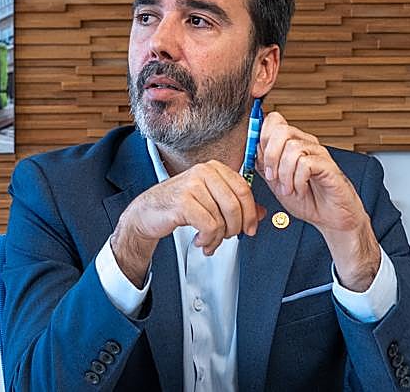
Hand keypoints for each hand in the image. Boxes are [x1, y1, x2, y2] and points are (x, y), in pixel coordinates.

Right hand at [111, 160, 267, 285]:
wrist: (147, 212)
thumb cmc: (179, 205)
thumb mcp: (210, 202)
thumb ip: (236, 205)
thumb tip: (262, 213)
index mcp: (214, 168)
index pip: (244, 190)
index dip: (251, 213)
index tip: (250, 228)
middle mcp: (204, 172)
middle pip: (236, 206)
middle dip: (235, 229)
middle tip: (226, 237)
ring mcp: (193, 185)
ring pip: (223, 219)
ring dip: (218, 238)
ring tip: (209, 241)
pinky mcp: (183, 202)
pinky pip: (209, 226)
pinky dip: (208, 240)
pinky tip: (199, 240)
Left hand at [257, 111, 380, 290]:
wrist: (329, 218)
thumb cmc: (307, 199)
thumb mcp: (276, 181)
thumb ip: (264, 164)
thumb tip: (250, 148)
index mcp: (291, 143)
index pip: (274, 121)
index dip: (261, 136)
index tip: (259, 159)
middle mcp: (305, 143)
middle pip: (281, 129)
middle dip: (270, 156)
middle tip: (272, 177)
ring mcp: (318, 153)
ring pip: (292, 148)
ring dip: (284, 174)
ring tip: (288, 188)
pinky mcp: (328, 166)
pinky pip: (305, 163)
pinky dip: (297, 180)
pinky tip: (300, 189)